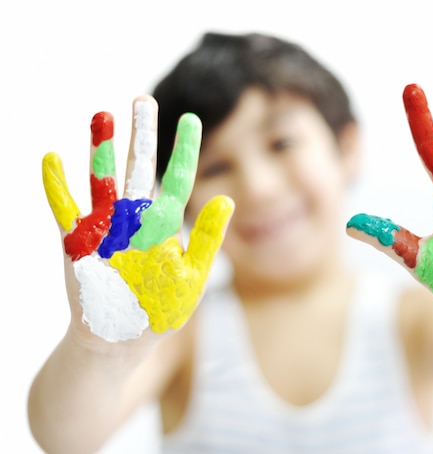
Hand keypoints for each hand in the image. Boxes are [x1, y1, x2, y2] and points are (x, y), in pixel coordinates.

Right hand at [42, 96, 233, 341]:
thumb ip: (206, 240)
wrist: (119, 344)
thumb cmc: (159, 313)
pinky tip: (53, 158)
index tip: (191, 119)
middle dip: (142, 136)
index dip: (184, 151)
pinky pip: (65, 210)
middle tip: (143, 100)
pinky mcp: (77, 244)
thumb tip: (229, 200)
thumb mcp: (191, 278)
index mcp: (164, 227)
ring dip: (101, 151)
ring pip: (103, 181)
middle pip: (139, 170)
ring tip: (102, 116)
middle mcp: (134, 221)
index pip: (177, 181)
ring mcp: (105, 230)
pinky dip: (57, 186)